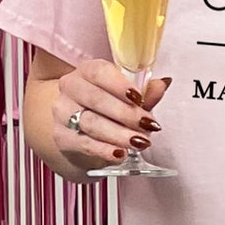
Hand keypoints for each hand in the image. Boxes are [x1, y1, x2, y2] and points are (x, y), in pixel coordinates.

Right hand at [53, 58, 169, 168]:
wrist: (81, 127)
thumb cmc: (110, 104)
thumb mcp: (129, 96)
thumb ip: (146, 91)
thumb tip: (162, 85)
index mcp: (87, 70)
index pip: (99, 72)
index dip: (120, 85)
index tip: (139, 98)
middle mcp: (71, 87)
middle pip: (96, 99)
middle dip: (126, 114)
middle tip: (148, 125)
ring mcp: (63, 112)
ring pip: (91, 123)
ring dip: (118, 134)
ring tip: (140, 142)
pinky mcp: (61, 136)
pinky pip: (83, 144)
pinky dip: (104, 150)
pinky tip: (120, 154)